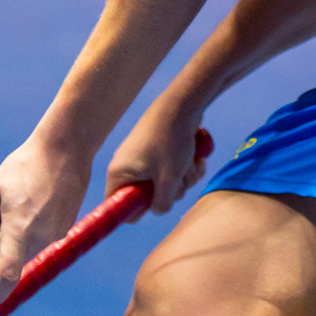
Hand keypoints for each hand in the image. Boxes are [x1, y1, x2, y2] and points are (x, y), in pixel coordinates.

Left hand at [0, 135, 91, 307]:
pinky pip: (41, 238)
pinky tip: (36, 201)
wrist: (66, 148)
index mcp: (18, 228)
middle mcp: (41, 237)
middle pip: (15, 261)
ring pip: (28, 249)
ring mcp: (56, 233)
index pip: (6, 275)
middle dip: (1, 253)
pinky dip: (33, 228)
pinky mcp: (66, 228)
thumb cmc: (24, 165)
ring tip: (21, 202)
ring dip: (18, 237)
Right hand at [105, 99, 208, 220]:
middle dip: (171, 191)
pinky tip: (198, 159)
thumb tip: (159, 209)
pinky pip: (172, 170)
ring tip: (191, 163)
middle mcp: (127, 166)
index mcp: (119, 173)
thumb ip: (161, 204)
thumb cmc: (171, 141)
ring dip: (184, 179)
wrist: (183, 104)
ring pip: (165, 184)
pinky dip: (186, 168)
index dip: (137, 211)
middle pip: (148, 197)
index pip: (118, 206)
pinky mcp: (159, 150)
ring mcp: (143, 158)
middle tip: (180, 177)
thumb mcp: (168, 180)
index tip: (157, 203)